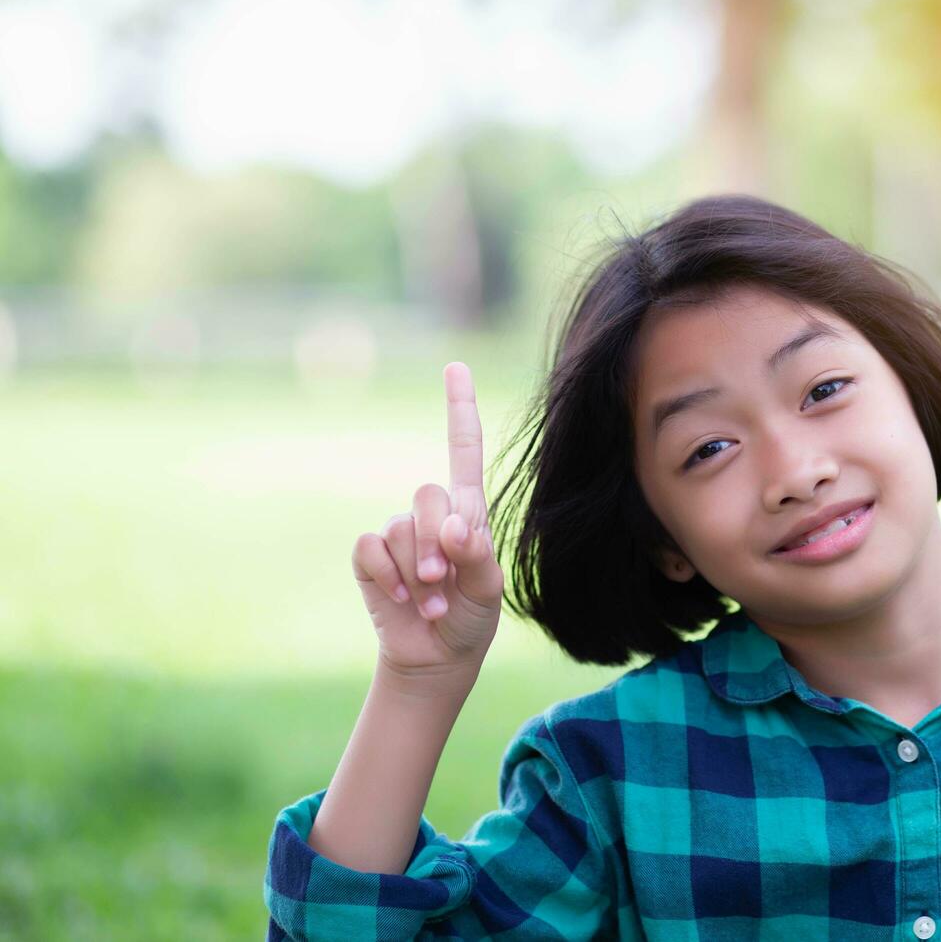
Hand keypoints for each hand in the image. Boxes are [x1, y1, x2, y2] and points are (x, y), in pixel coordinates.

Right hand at [350, 362, 504, 684]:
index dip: (459, 408)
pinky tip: (400, 599)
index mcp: (469, 511)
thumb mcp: (487, 589)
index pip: (463, 449)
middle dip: (439, 542)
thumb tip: (457, 525)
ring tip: (431, 601)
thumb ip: (476, 556)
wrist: (436, 657)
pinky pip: (371, 548)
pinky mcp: (370, 555)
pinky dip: (388, 578)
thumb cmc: (470, 617)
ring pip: (401, 528)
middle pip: (429, 494)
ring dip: (418, 573)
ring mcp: (398, 533)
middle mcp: (432, 514)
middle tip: (445, 582)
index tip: (455, 367)